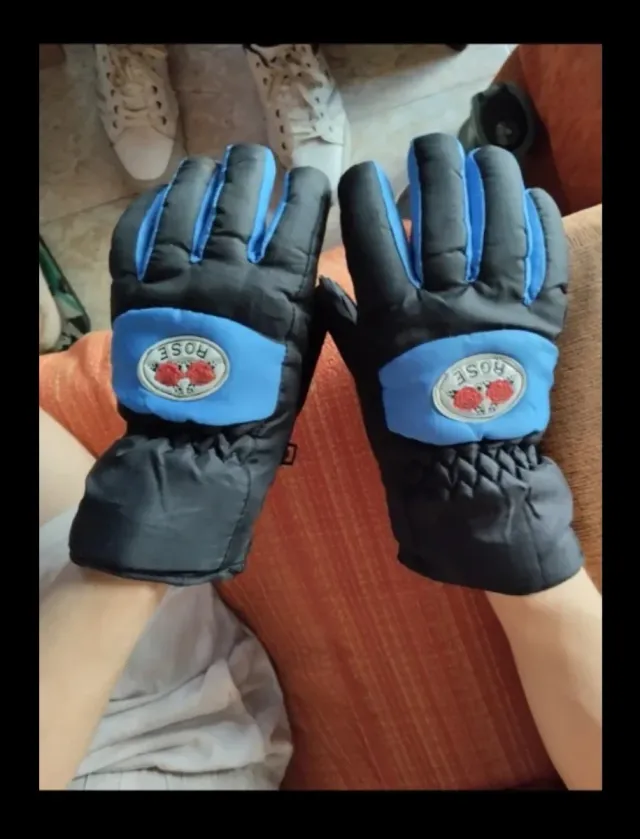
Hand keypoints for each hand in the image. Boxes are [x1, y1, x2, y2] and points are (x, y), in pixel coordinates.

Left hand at [70, 145, 329, 584]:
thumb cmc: (262, 411)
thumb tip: (314, 266)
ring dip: (200, 177)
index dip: (306, 189)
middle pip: (240, 201)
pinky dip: (148, 209)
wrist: (197, 449)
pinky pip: (136, 236)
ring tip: (207, 165)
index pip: (299, 220)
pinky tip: (162, 195)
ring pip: (186, 206)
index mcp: (278, 295)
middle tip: (254, 157)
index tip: (307, 177)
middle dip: (252, 170)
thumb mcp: (304, 359)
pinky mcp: (134, 294)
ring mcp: (176, 281)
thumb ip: (311, 308)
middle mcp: (228, 276)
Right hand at [318, 132, 582, 594]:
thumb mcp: (363, 374)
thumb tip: (319, 282)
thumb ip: (344, 324)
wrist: (466, 472)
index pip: (373, 238)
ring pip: (501, 227)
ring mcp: (499, 313)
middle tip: (429, 145)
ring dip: (494, 180)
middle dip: (433, 168)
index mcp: (396, 320)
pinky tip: (532, 197)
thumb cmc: (405, 425)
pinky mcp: (539, 325)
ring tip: (486, 154)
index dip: (364, 196)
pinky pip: (546, 264)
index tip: (362, 175)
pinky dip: (542, 225)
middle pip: (442, 217)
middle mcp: (448, 308)